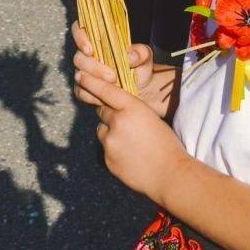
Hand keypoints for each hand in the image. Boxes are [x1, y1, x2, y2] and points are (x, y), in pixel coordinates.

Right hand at [71, 22, 175, 119]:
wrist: (141, 90)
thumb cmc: (140, 68)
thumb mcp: (145, 57)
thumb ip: (140, 52)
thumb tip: (130, 55)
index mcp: (99, 40)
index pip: (80, 30)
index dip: (80, 37)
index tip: (90, 49)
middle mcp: (88, 55)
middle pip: (79, 57)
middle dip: (94, 68)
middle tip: (112, 76)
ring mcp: (84, 72)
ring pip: (79, 75)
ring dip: (94, 82)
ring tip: (113, 85)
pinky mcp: (84, 88)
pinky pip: (80, 92)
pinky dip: (92, 95)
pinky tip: (104, 97)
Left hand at [76, 66, 191, 200]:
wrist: (170, 174)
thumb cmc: (166, 144)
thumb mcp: (151, 118)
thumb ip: (131, 112)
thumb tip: (114, 112)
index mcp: (132, 108)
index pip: (106, 91)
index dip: (91, 82)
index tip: (80, 75)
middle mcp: (117, 122)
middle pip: (102, 111)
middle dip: (110, 114)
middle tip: (126, 124)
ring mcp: (110, 142)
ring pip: (102, 131)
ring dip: (111, 133)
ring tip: (132, 144)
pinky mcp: (106, 159)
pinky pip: (105, 148)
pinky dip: (113, 149)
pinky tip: (130, 156)